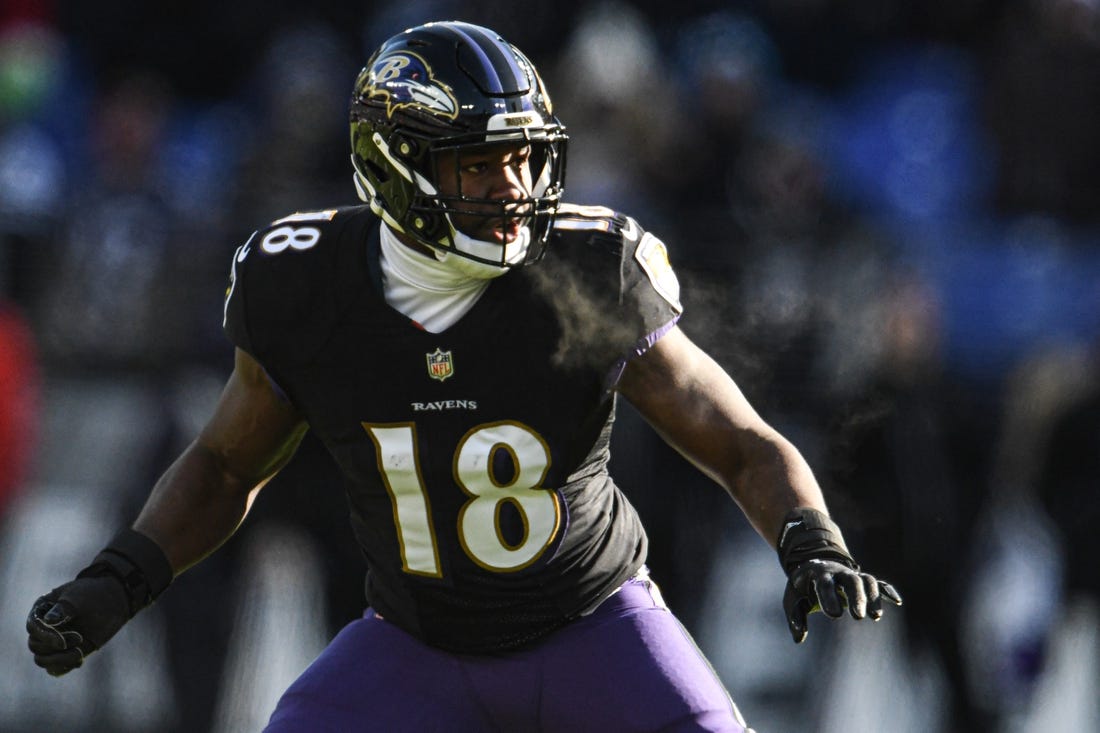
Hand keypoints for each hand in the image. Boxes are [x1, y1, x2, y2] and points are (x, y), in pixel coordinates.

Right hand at [27, 575, 130, 675]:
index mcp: (41, 610)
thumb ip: (63, 608)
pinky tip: (80, 661)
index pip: (33, 627)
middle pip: (35, 646)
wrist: (112, 601)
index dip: (45, 637)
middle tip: (80, 638)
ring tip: (79, 654)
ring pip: (42, 660)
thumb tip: (48, 621)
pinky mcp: (64, 653)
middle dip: (55, 647)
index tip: (62, 643)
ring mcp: (53, 641)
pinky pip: (55, 668)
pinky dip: (64, 667)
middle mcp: (43, 627)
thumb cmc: (93, 594)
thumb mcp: (78, 597)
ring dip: (58, 660)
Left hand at [782, 558, 901, 643]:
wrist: (813, 562)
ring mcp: (852, 574)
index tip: (834, 615)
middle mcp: (838, 572)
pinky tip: (897, 602)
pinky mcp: (862, 580)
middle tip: (858, 616)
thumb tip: (799, 638)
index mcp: (818, 574)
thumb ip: (795, 617)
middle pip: (851, 580)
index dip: (829, 598)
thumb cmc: (802, 585)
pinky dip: (887, 591)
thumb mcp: (792, 598)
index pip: (825, 584)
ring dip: (872, 596)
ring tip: (875, 616)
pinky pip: (878, 583)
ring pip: (866, 580)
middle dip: (856, 597)